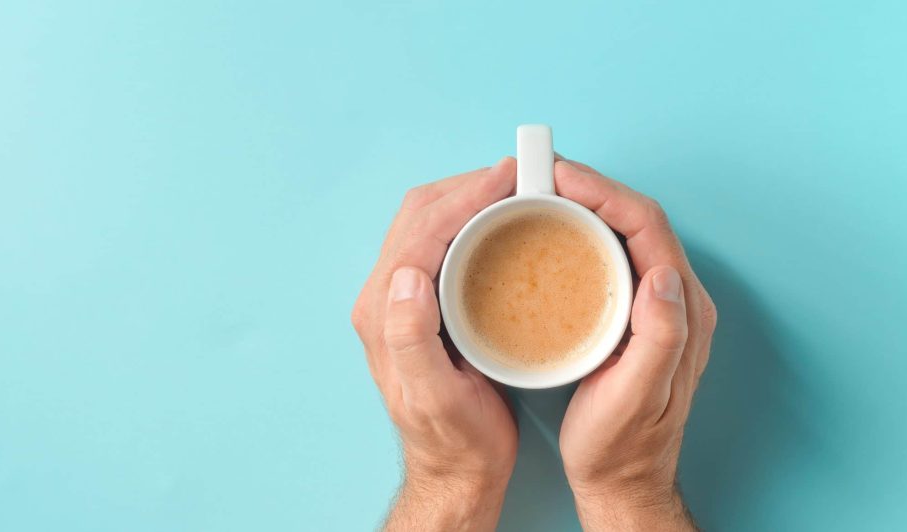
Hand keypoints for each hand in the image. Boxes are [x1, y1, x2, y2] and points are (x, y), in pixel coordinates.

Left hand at [351, 158, 518, 530]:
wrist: (457, 472)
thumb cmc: (455, 441)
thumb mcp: (436, 398)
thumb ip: (412, 339)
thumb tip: (406, 276)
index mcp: (385, 312)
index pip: (421, 231)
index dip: (465, 196)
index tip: (510, 177)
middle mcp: (386, 297)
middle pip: (421, 215)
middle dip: (468, 185)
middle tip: (521, 173)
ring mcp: (403, 299)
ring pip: (431, 223)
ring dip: (470, 197)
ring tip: (517, 188)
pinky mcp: (424, 306)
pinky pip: (443, 244)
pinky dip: (472, 220)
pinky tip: (504, 222)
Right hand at [556, 159, 717, 530]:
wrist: (622, 480)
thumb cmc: (621, 446)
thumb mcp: (636, 398)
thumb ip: (660, 338)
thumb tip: (662, 276)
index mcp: (682, 310)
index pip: (648, 226)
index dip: (604, 192)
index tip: (559, 177)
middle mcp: (676, 299)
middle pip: (638, 220)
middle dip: (592, 187)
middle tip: (542, 174)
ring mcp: (658, 305)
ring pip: (626, 233)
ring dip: (588, 205)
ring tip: (543, 192)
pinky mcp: (637, 315)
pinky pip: (615, 255)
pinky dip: (584, 232)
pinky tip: (554, 232)